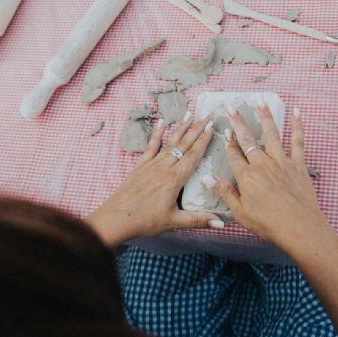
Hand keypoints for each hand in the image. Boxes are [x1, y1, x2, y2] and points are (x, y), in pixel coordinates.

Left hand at [86, 113, 222, 246]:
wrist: (116, 218)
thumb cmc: (145, 221)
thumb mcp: (174, 221)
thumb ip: (198, 220)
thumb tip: (221, 223)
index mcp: (174, 179)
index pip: (193, 155)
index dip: (204, 140)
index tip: (212, 126)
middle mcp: (163, 167)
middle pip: (183, 144)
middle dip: (197, 129)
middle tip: (207, 116)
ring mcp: (151, 165)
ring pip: (169, 142)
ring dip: (181, 127)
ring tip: (190, 114)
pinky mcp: (140, 166)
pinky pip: (151, 146)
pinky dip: (157, 133)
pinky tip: (162, 122)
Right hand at [203, 104, 327, 250]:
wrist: (299, 228)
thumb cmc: (269, 224)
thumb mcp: (240, 213)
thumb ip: (225, 193)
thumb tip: (207, 179)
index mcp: (246, 177)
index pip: (233, 155)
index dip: (227, 142)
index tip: (224, 130)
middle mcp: (262, 165)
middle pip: (248, 139)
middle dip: (238, 122)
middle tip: (232, 107)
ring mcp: (282, 162)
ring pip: (271, 134)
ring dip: (264, 116)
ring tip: (259, 102)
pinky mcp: (298, 165)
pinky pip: (298, 142)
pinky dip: (298, 126)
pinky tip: (297, 112)